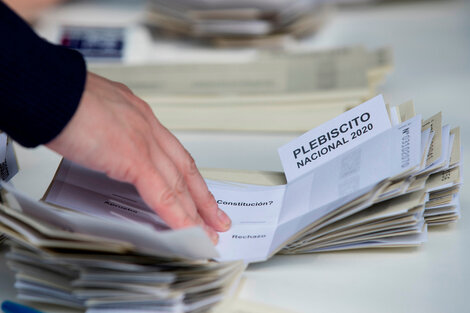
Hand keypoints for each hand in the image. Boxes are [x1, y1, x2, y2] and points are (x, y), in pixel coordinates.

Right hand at [46, 72, 230, 242]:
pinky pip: (162, 193)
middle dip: (202, 196)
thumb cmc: (59, 97)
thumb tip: (105, 149)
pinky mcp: (134, 157)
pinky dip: (177, 215)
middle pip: (184, 167)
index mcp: (139, 115)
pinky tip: (187, 229)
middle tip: (216, 216)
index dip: (187, 175)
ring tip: (208, 230)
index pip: (171, 151)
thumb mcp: (92, 114)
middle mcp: (147, 125)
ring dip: (196, 210)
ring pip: (179, 183)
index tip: (196, 191)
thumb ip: (106, 133)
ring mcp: (144, 141)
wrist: (49, 88)